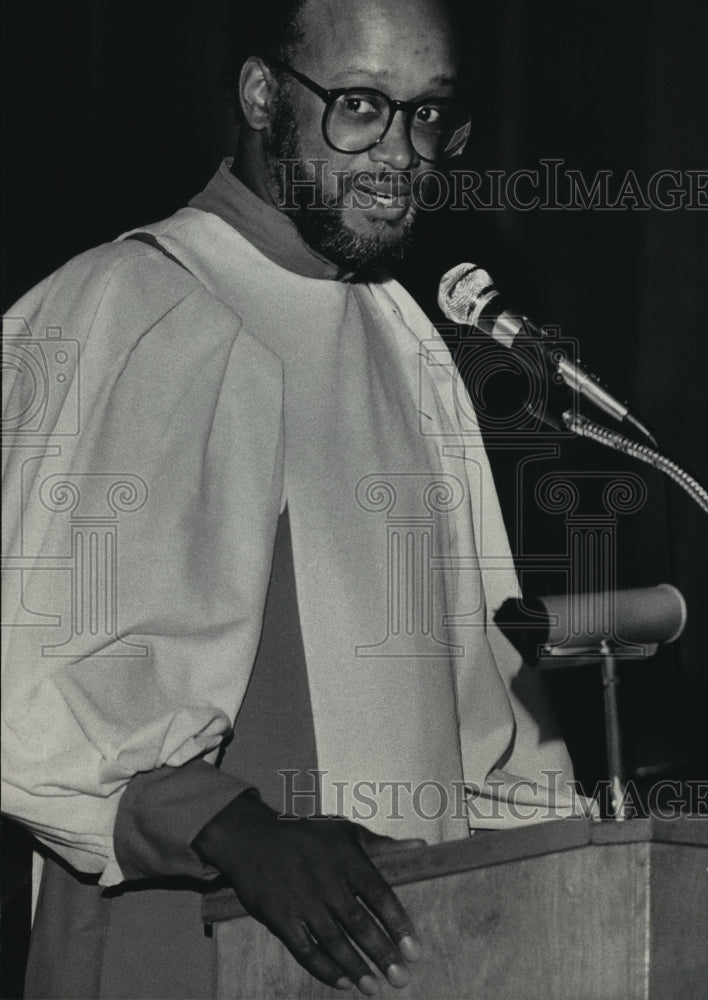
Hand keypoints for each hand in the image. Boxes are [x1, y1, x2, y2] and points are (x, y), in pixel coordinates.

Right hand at [194, 790, 423, 993]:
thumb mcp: (345, 832)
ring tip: (374, 988)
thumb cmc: (305, 835)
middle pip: (360, 923)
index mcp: (347, 859)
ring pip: (334, 941)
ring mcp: (302, 901)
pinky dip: (324, 968)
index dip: (398, 924)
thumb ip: (383, 846)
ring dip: (356, 967)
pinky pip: (305, 950)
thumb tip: (421, 849)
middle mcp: (327, 881)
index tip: (414, 952)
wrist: (252, 839)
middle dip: (382, 953)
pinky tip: (343, 981)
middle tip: (401, 978)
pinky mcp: (280, 918)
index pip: (379, 895)